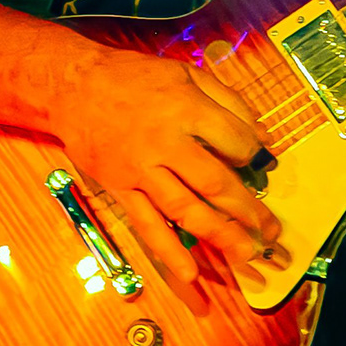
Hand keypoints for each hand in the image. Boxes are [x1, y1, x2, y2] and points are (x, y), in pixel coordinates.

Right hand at [51, 45, 283, 293]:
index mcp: (186, 108)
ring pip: (186, 209)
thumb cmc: (135, 77)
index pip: (235, 141)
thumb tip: (264, 135)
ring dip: (219, 235)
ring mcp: (141, 169)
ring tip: (246, 254)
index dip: (253, 154)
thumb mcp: (187, 72)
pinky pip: (147, 223)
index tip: (259, 163)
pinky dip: (168, 250)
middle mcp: (165, 142)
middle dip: (249, 210)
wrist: (74, 85)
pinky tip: (189, 272)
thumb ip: (229, 101)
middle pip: (216, 183)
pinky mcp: (120, 187)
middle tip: (272, 231)